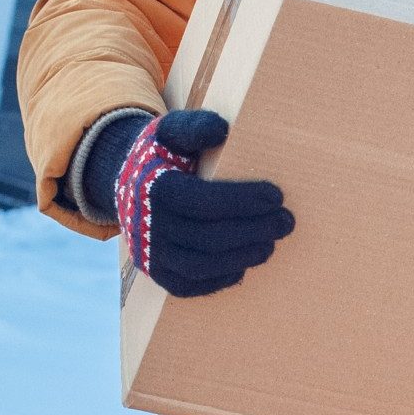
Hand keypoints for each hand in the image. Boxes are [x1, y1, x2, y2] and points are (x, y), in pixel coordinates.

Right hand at [111, 110, 292, 297]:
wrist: (128, 183)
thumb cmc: (162, 154)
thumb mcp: (172, 131)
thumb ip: (195, 127)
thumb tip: (221, 131)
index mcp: (154, 190)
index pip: (203, 202)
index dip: (242, 201)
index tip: (277, 197)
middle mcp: (148, 227)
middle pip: (207, 237)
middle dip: (253, 231)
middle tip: (286, 222)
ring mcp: (149, 254)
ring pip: (200, 266)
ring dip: (241, 257)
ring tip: (270, 244)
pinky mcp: (155, 273)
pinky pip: (188, 286)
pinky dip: (219, 279)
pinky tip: (243, 265)